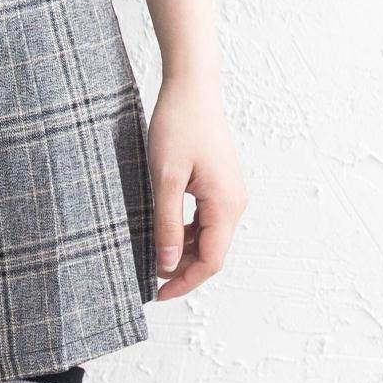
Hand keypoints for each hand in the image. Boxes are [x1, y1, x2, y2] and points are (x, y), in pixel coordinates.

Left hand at [148, 78, 246, 301]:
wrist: (192, 88)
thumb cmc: (178, 126)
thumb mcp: (165, 179)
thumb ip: (166, 225)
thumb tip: (166, 265)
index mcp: (225, 204)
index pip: (211, 260)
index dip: (184, 282)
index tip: (157, 294)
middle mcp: (234, 202)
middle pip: (212, 253)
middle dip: (183, 270)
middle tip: (149, 280)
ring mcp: (229, 194)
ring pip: (207, 238)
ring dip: (182, 252)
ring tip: (151, 257)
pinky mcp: (219, 186)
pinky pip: (205, 221)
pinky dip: (185, 233)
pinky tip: (162, 233)